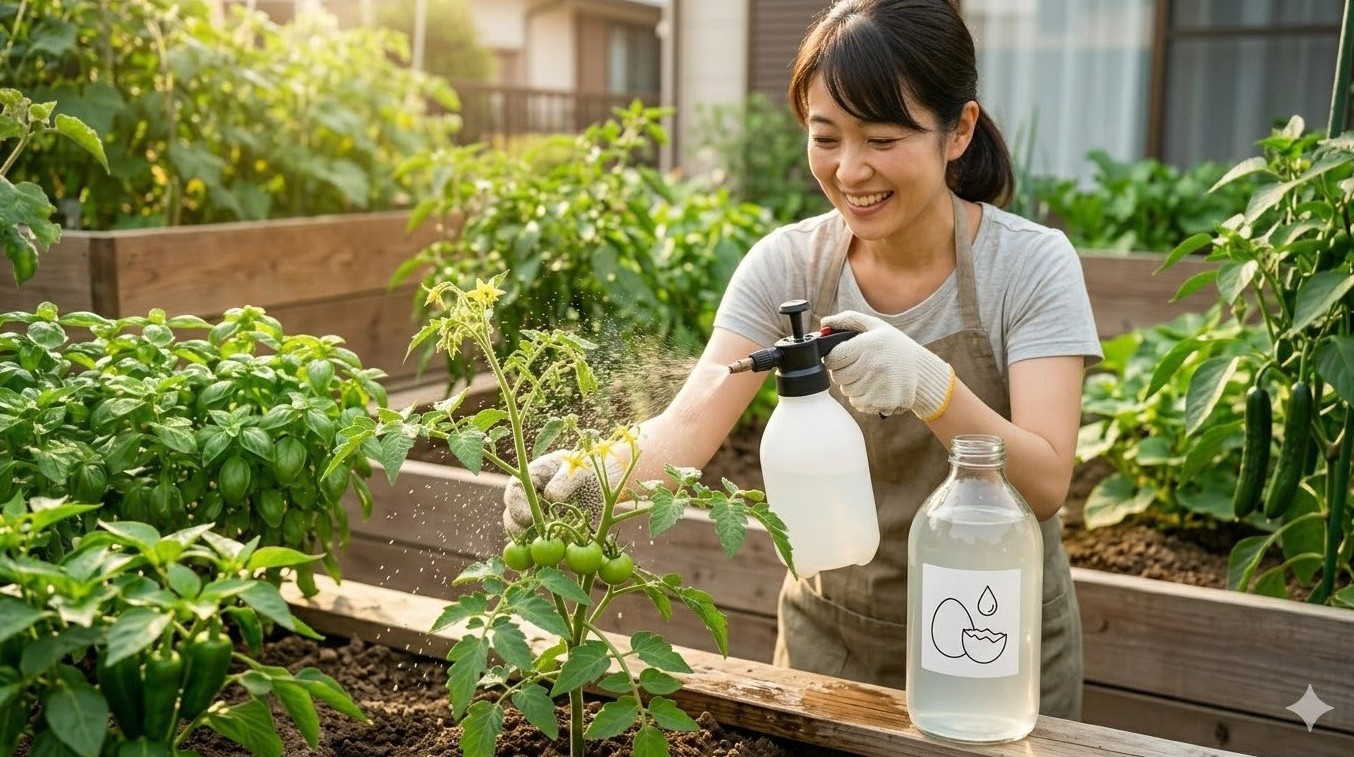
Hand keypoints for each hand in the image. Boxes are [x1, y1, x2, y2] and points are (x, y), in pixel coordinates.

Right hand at [502, 450, 622, 537]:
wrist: (607, 480)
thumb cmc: (590, 469)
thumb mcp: (580, 468)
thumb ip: (565, 480)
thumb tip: (550, 496)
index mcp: (533, 476)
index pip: (515, 490)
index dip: (517, 506)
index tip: (528, 519)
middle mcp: (530, 497)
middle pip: (513, 515)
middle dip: (518, 529)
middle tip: (532, 538)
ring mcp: (539, 515)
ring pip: (525, 531)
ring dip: (531, 541)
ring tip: (546, 547)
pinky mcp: (551, 529)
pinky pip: (544, 542)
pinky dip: (548, 548)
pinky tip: (559, 552)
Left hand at [820, 310, 954, 419]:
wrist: (922, 371)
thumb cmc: (894, 346)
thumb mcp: (875, 326)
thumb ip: (848, 320)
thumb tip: (824, 323)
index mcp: (868, 345)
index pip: (832, 358)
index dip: (835, 358)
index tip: (845, 356)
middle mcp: (873, 366)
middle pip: (837, 377)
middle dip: (845, 372)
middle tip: (861, 366)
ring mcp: (878, 386)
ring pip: (846, 391)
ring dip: (854, 386)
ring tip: (871, 376)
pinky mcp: (882, 403)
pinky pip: (858, 404)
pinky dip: (863, 398)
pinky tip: (876, 388)